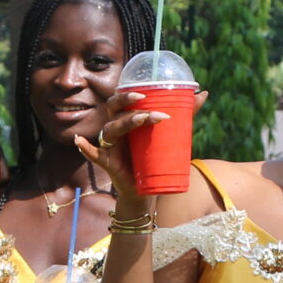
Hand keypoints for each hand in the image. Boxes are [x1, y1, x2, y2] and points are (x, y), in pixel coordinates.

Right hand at [71, 87, 209, 198]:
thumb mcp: (171, 135)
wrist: (147, 190)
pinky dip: (86, 148)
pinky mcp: (107, 162)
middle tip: (145, 101)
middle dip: (127, 102)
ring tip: (142, 120)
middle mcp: (116, 129)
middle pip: (114, 108)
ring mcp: (110, 145)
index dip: (130, 92)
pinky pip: (93, 153)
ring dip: (125, 122)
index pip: (123, 99)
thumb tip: (202, 93)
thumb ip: (185, 114)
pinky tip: (80, 142)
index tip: (147, 92)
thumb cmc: (155, 158)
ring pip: (110, 129)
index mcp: (127, 119)